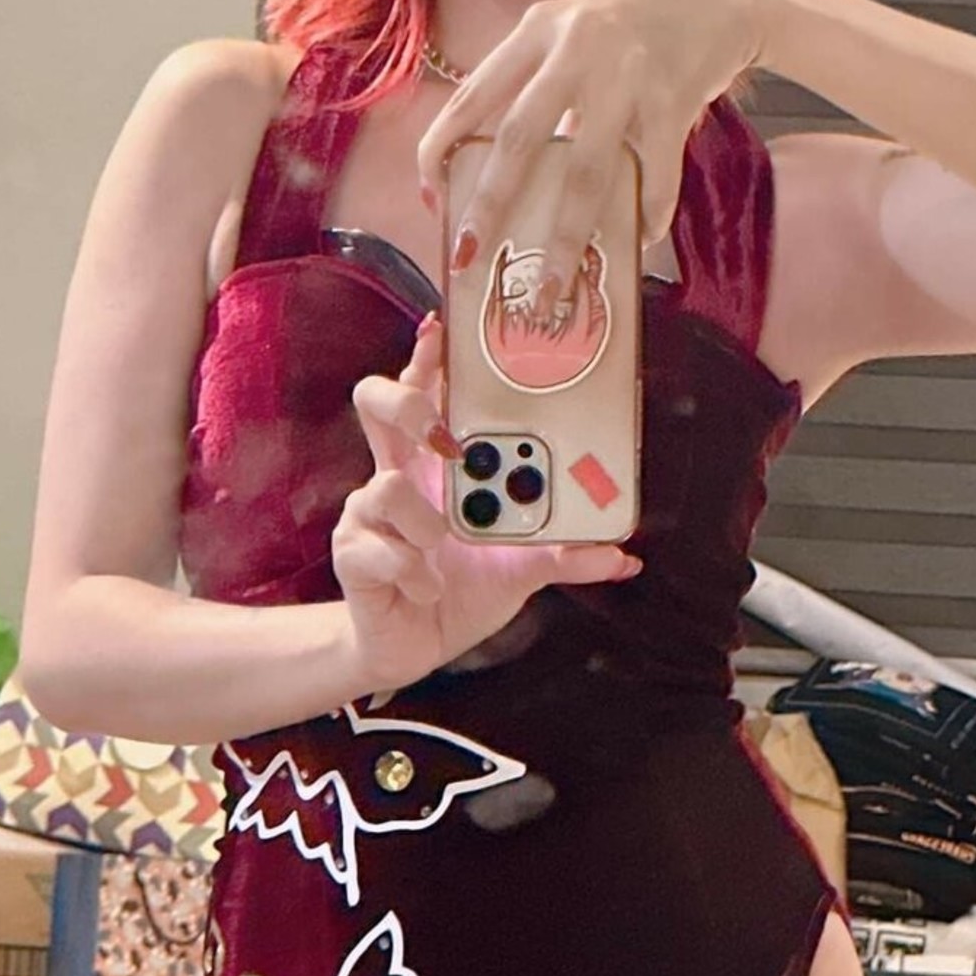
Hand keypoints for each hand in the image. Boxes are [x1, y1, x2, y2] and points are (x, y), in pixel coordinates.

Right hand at [333, 315, 641, 694]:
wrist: (419, 648)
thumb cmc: (463, 590)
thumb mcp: (523, 568)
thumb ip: (565, 555)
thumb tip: (622, 558)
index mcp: (438, 465)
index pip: (426, 391)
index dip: (428, 356)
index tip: (443, 326)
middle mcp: (398, 475)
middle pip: (374, 402)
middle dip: (406, 402)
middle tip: (443, 436)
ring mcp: (368, 513)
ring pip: (384, 487)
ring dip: (426, 524)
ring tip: (444, 554)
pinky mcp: (352, 554)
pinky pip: (380, 551)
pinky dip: (414, 575)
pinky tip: (427, 590)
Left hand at [418, 0, 770, 293]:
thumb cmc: (630, 29)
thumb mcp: (569, 39)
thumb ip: (535, 92)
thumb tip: (502, 184)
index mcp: (536, 33)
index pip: (471, 95)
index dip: (441, 151)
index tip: (432, 203)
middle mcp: (575, 49)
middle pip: (519, 138)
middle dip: (489, 207)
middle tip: (468, 259)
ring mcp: (626, 76)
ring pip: (584, 174)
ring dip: (565, 240)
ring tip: (551, 289)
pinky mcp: (672, 102)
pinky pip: (653, 178)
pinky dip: (646, 216)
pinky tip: (640, 241)